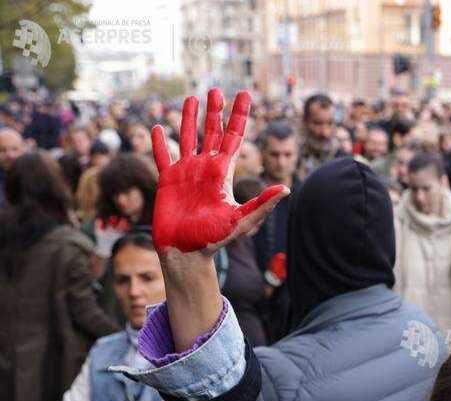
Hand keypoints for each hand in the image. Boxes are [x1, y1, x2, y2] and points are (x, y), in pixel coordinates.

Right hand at [151, 89, 288, 253]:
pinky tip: (157, 127)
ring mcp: (186, 173)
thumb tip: (286, 189)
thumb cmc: (214, 240)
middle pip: (212, 132)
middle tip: (216, 90)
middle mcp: (205, 168)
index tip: (244, 94)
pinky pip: (163, 156)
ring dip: (188, 119)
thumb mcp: (241, 221)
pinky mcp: (167, 180)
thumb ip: (262, 204)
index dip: (239, 116)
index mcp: (223, 173)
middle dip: (215, 111)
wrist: (187, 253)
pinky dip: (159, 142)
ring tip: (192, 98)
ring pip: (188, 138)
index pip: (233, 137)